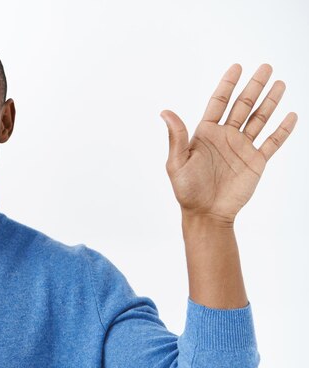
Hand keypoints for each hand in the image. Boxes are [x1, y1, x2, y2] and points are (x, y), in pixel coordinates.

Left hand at [161, 64, 297, 223]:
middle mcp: (225, 137)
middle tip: (265, 67)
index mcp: (206, 134)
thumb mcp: (177, 162)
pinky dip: (282, 129)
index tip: (236, 67)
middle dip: (254, 86)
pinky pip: (272, 142)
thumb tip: (165, 111)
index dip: (227, 84)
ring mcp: (242, 148)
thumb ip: (176, 136)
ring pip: (259, 119)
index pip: (219, 102)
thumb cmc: (187, 190)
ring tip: (279, 83)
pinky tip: (290, 115)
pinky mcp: (256, 162)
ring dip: (270, 102)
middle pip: (243, 105)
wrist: (206, 213)